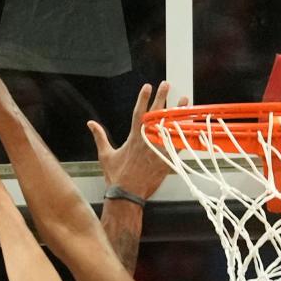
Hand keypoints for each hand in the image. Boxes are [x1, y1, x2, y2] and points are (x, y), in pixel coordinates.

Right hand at [88, 82, 186, 199]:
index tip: (148, 86)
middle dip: (161, 98)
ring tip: (184, 101)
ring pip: (170, 128)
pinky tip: (191, 126)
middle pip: (156, 115)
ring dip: (177, 113)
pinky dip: (184, 136)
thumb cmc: (116, 177)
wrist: (127, 196)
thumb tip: (90, 123)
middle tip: (166, 85)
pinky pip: (178, 146)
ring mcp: (157, 151)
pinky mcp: (166, 161)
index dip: (143, 98)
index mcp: (133, 138)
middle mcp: (147, 141)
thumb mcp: (105, 155)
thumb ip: (99, 137)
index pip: (139, 113)